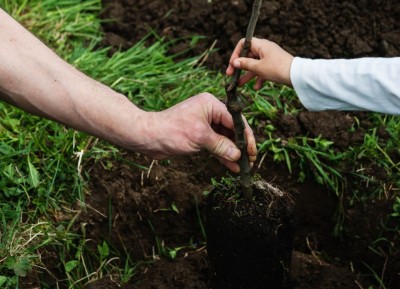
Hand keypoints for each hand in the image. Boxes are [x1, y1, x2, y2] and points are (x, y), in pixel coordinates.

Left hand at [139, 93, 256, 172]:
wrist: (149, 137)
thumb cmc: (172, 131)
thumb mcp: (200, 137)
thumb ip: (221, 146)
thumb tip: (238, 155)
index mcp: (211, 104)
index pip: (235, 120)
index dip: (245, 136)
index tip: (252, 151)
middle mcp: (209, 112)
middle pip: (232, 130)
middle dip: (241, 146)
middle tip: (250, 160)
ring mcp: (204, 125)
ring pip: (224, 139)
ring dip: (233, 153)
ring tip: (243, 166)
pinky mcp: (199, 136)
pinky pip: (215, 145)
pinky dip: (222, 155)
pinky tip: (231, 166)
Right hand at [226, 38, 293, 88]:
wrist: (297, 76)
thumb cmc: (277, 68)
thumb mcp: (258, 67)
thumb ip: (245, 64)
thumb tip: (235, 62)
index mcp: (261, 45)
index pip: (244, 43)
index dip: (236, 53)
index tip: (232, 64)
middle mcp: (265, 49)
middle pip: (248, 56)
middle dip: (239, 67)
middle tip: (230, 76)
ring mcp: (269, 58)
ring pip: (254, 65)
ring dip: (247, 75)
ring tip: (239, 85)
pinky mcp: (274, 66)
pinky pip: (263, 70)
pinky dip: (258, 78)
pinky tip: (256, 87)